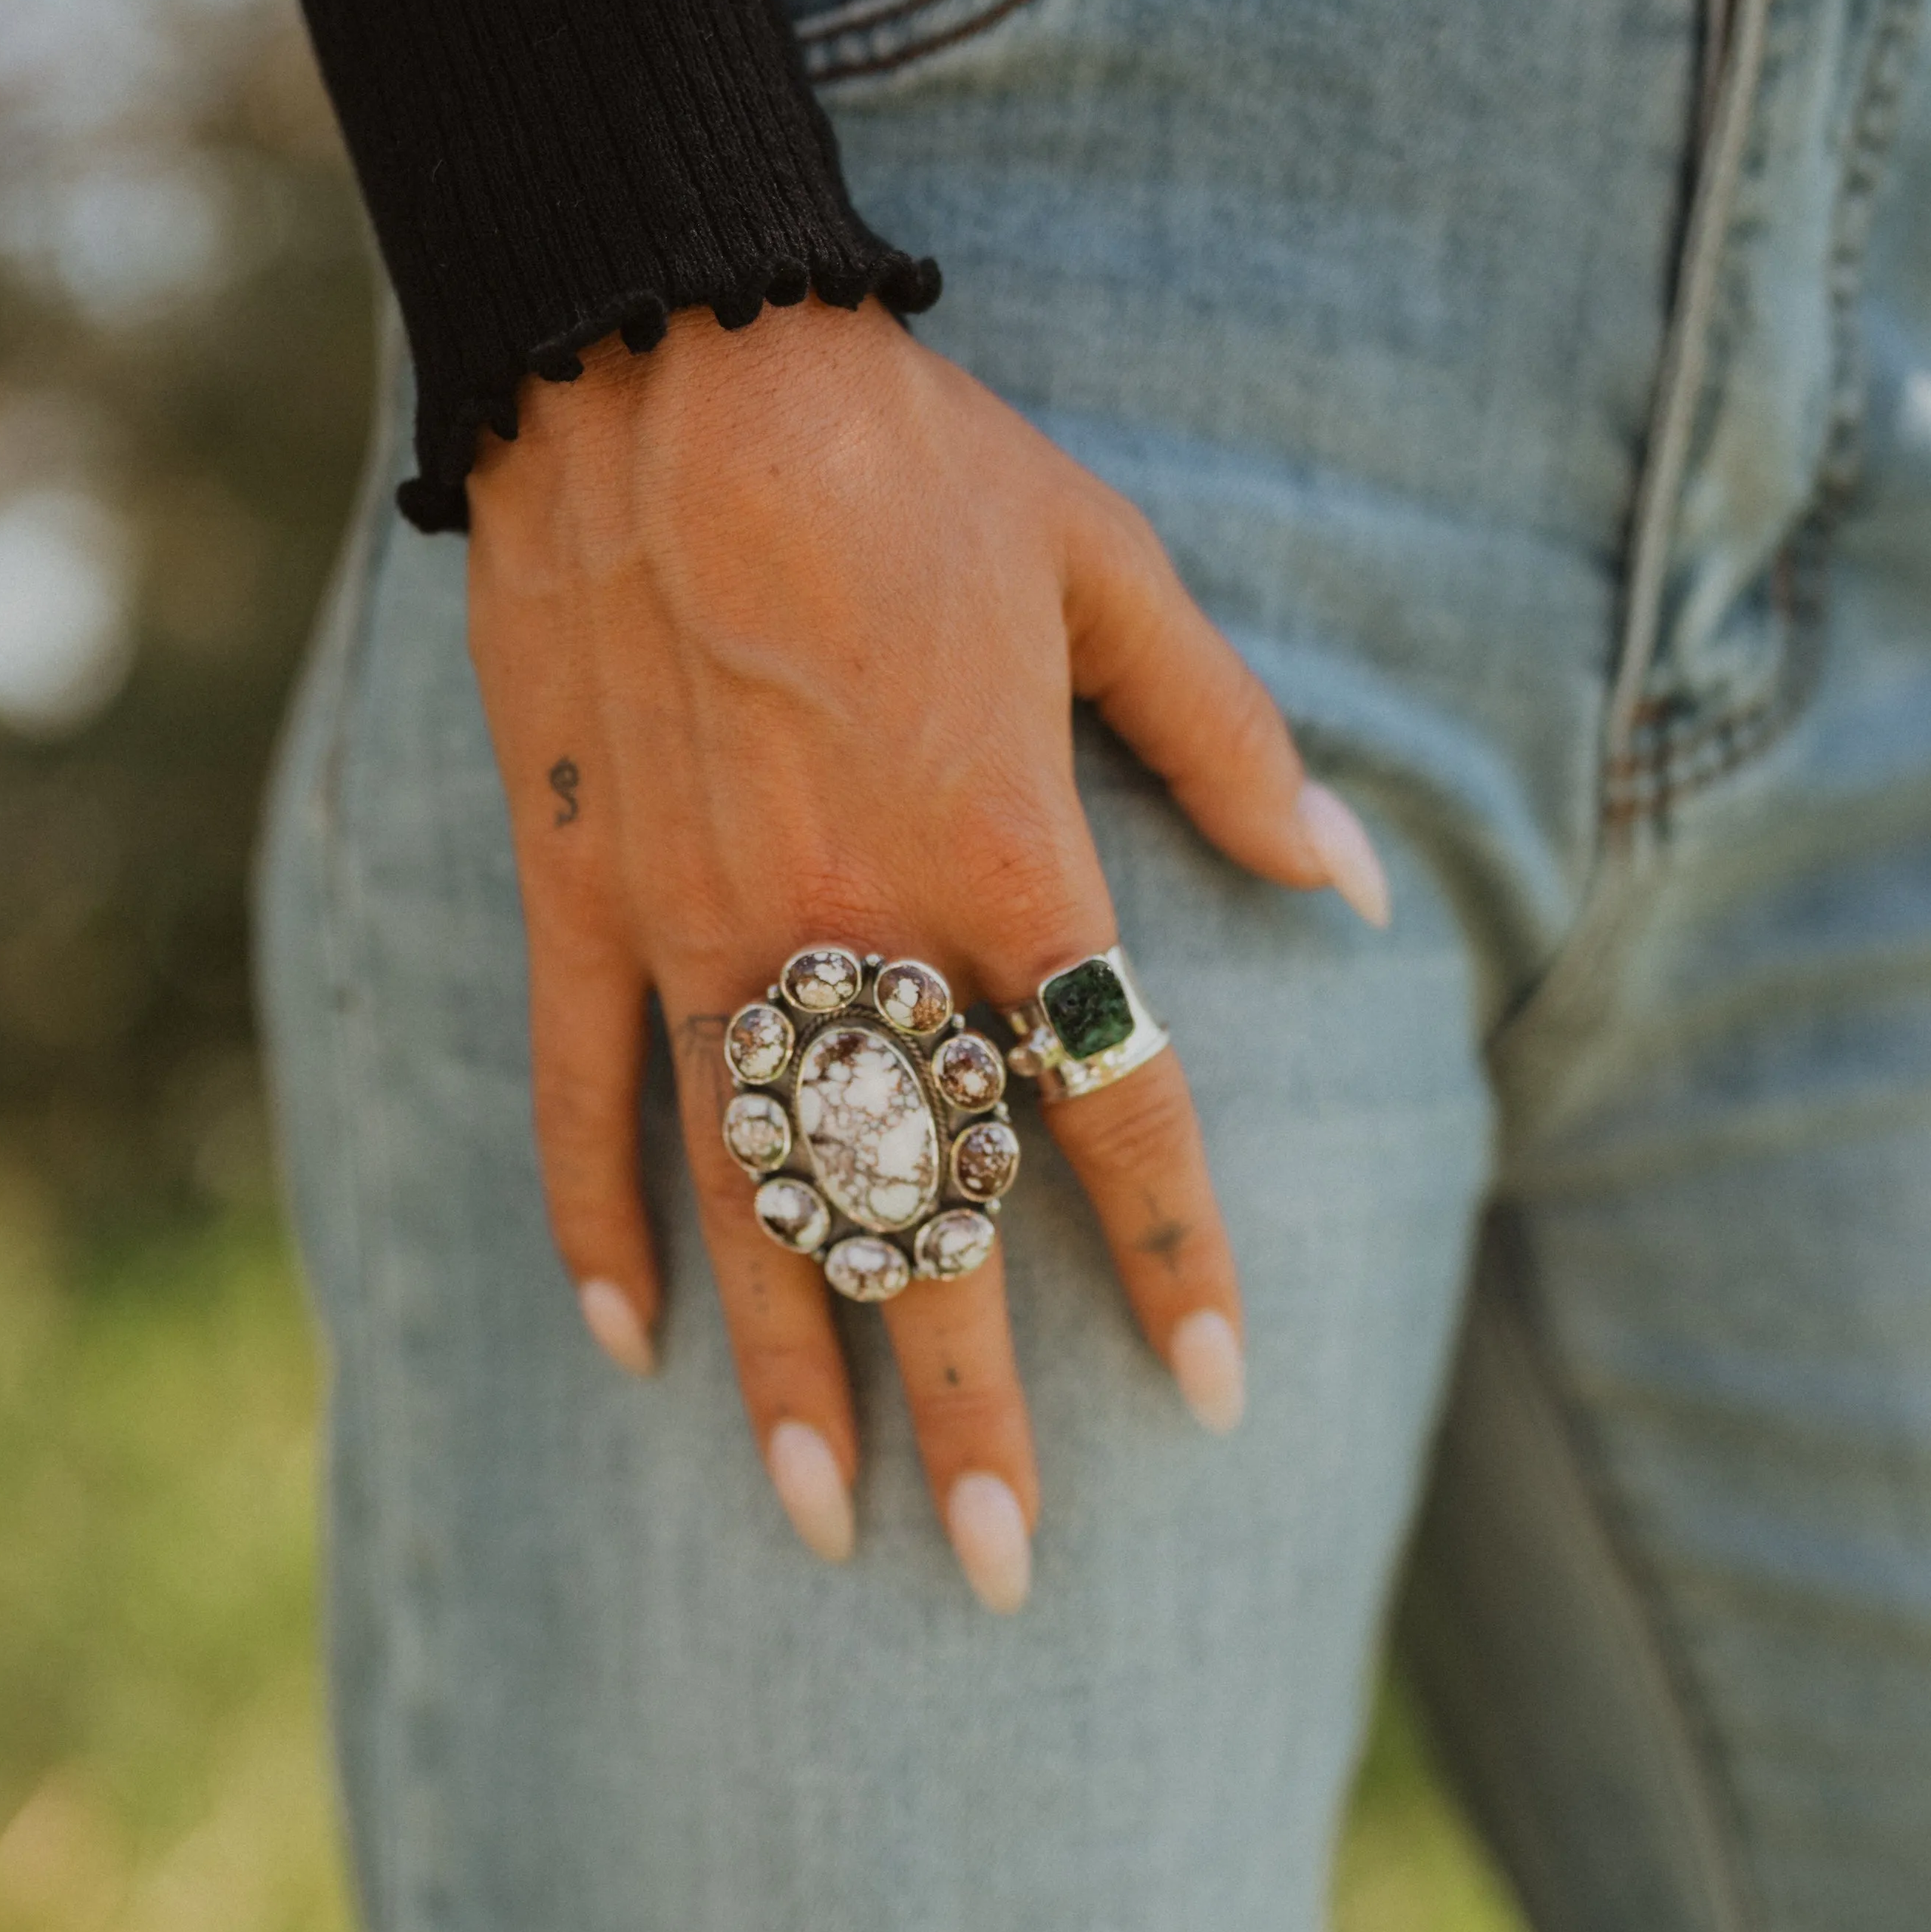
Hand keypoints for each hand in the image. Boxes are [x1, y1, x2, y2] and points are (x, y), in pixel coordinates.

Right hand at [466, 300, 1386, 1610]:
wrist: (668, 357)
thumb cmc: (911, 460)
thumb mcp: (1113, 572)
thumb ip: (1231, 741)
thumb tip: (1350, 883)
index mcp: (1004, 858)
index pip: (1114, 1113)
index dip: (1175, 1265)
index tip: (1221, 1396)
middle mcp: (853, 933)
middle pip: (925, 1216)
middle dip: (970, 1408)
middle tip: (1001, 1573)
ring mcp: (699, 931)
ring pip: (753, 1201)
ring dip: (786, 1373)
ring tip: (816, 1524)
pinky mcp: (580, 897)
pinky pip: (584, 1098)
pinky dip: (598, 1223)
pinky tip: (627, 1341)